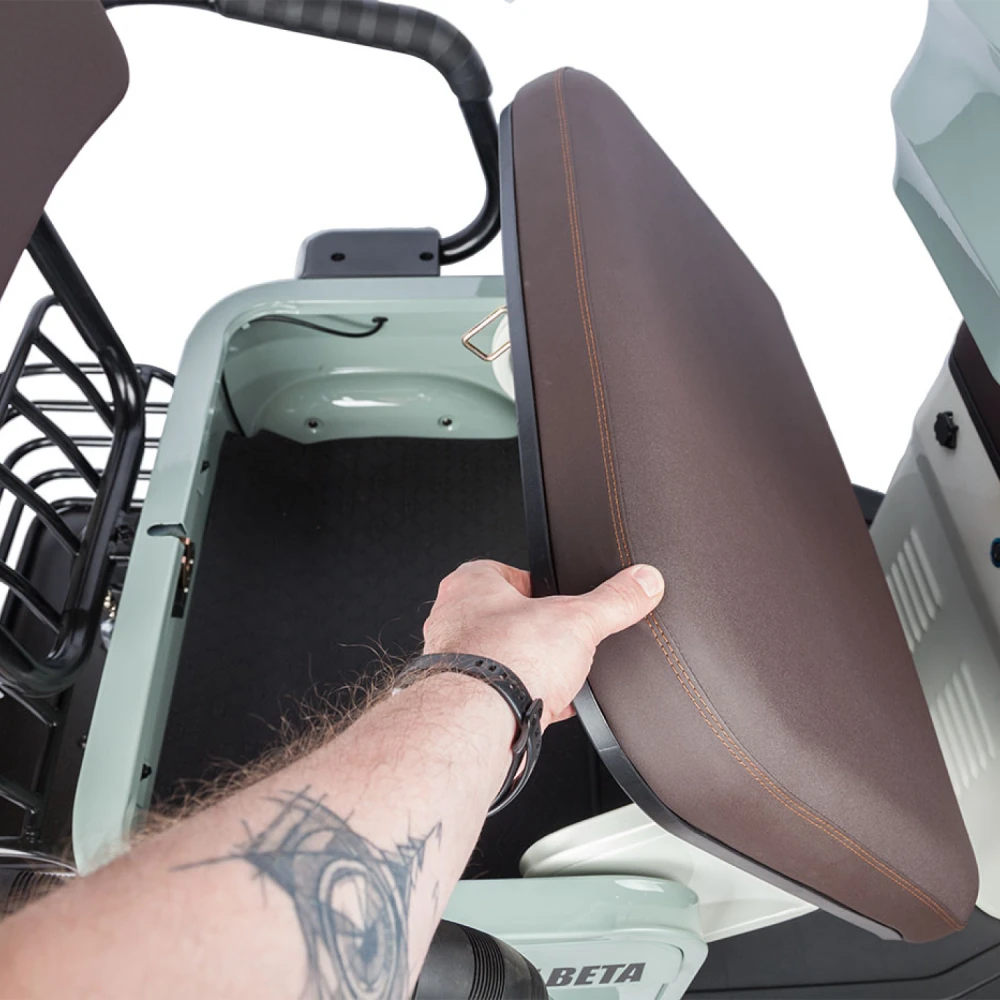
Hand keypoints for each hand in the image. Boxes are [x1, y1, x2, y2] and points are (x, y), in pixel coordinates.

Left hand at [421, 560, 664, 728]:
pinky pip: (502, 695)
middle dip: (537, 632)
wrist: (476, 724)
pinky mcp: (465, 702)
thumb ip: (614, 600)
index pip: (507, 571)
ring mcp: (456, 664)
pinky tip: (552, 706)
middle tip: (561, 639)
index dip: (539, 585)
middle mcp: (453, 620)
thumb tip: (643, 581)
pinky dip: (527, 700)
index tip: (561, 597)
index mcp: (471, 584)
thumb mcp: (577, 620)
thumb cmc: (501, 660)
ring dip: (531, 669)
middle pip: (506, 618)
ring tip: (558, 675)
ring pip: (502, 659)